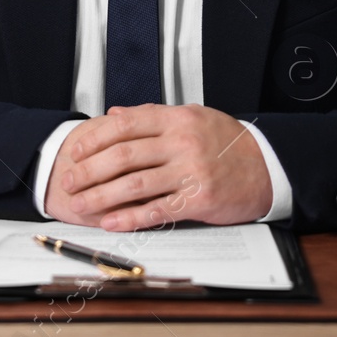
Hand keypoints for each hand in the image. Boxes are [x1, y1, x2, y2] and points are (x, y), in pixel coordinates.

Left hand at [44, 104, 272, 231]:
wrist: (267, 166)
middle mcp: (182, 142)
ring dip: (102, 197)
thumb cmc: (227, 142)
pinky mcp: (199, 199)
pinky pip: (157, 210)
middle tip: (69, 180)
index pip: (125, 125)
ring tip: (80, 205)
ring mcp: (190, 171)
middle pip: (124, 155)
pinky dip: (130, 217)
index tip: (76, 151)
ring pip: (135, 184)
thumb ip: (153, 116)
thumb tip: (114, 114)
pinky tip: (111, 222)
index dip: (95, 139)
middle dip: (90, 170)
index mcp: (177, 119)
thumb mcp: (193, 116)